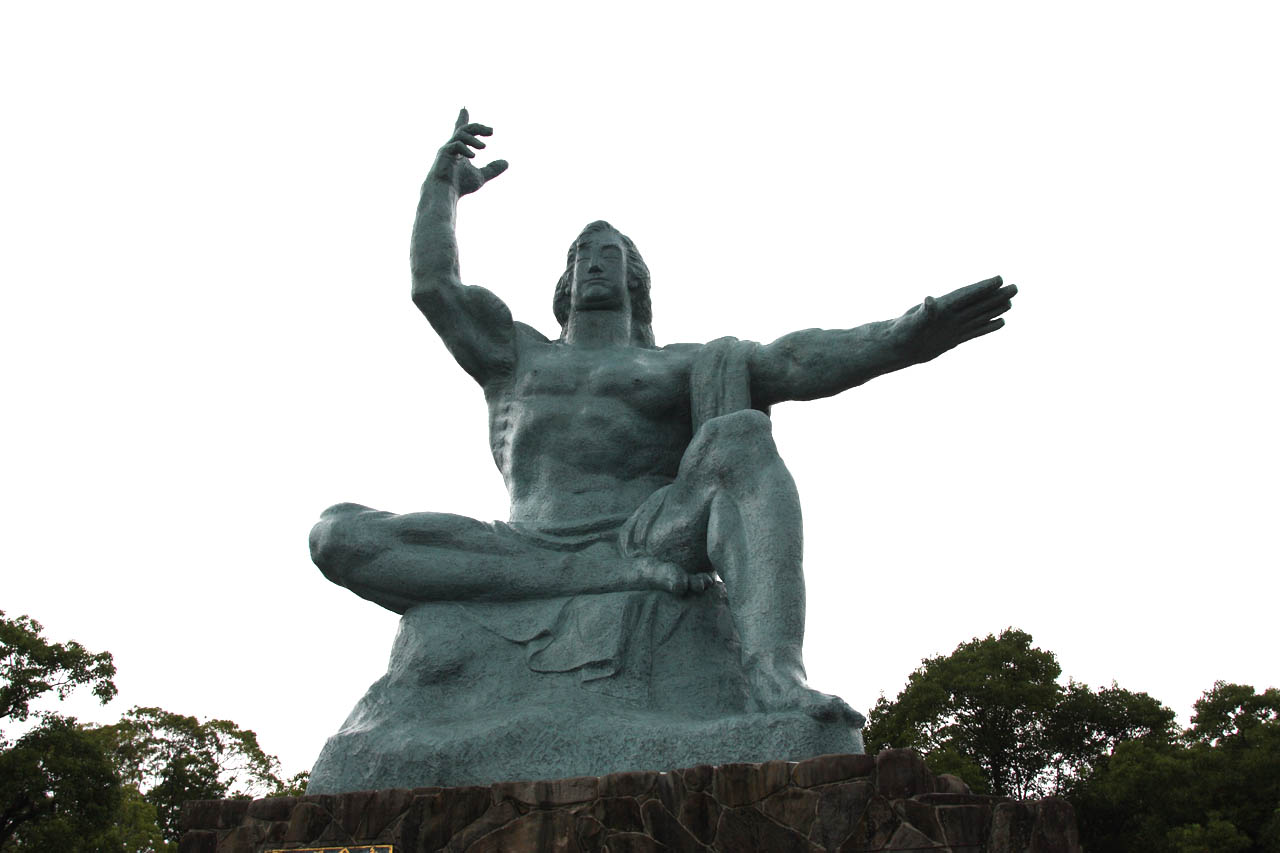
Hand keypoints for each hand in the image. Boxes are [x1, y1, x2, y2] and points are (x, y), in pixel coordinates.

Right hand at [427, 108, 508, 195]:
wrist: (444, 193)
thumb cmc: (459, 185)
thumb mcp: (480, 176)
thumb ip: (492, 169)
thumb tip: (506, 162)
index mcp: (459, 149)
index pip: (462, 130)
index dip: (463, 118)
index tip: (464, 108)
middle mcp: (452, 146)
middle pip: (464, 129)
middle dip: (478, 127)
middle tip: (491, 131)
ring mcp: (447, 148)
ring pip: (461, 134)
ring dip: (473, 138)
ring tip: (484, 147)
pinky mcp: (443, 153)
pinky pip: (456, 145)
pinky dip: (466, 149)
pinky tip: (473, 156)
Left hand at [899, 276, 1017, 362]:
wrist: (896, 348)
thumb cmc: (902, 333)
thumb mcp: (913, 322)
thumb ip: (924, 312)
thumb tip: (929, 300)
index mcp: (943, 307)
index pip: (967, 295)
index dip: (982, 287)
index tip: (999, 278)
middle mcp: (950, 315)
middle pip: (978, 303)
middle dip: (996, 295)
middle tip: (1015, 287)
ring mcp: (953, 327)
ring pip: (979, 315)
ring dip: (995, 308)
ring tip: (1011, 302)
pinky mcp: (953, 338)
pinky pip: (975, 331)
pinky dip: (988, 327)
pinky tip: (1001, 322)